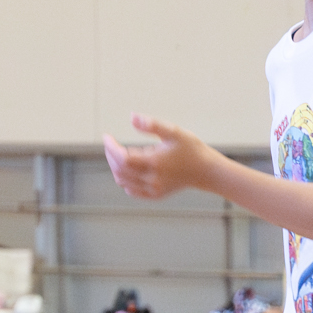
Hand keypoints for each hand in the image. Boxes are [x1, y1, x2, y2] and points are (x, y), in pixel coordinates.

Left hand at [103, 115, 217, 200]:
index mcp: (155, 163)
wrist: (206, 170)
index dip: (110, 147)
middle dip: (111, 156)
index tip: (106, 137)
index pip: (122, 158)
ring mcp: (154, 189)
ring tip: (118, 153)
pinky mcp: (156, 195)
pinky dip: (125, 180)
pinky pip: (132, 191)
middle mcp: (152, 179)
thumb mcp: (174, 132)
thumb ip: (153, 124)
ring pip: (123, 181)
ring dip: (116, 167)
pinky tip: (127, 169)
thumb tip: (131, 117)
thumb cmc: (191, 148)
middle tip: (110, 143)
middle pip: (120, 170)